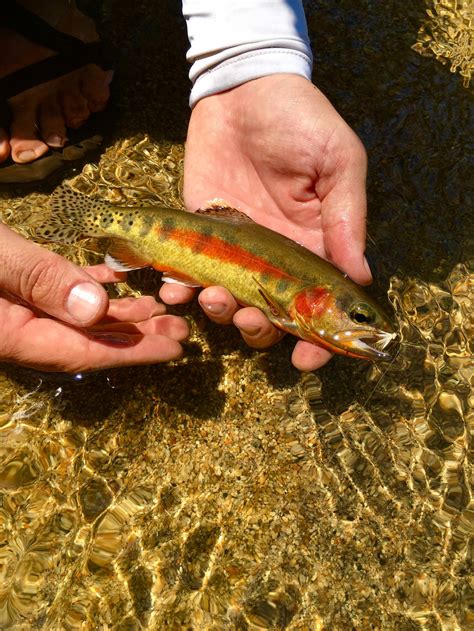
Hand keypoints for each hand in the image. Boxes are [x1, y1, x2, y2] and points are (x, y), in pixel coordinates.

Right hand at [0, 223, 187, 371]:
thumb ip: (41, 279)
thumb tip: (96, 309)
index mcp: (7, 335)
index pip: (82, 351)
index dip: (132, 352)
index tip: (174, 351)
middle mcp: (14, 330)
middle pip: (86, 339)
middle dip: (136, 335)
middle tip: (180, 329)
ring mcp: (12, 309)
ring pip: (75, 317)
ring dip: (118, 312)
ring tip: (157, 306)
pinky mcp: (10, 285)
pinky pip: (57, 293)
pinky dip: (88, 287)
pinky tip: (116, 279)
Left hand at [163, 74, 370, 370]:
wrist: (244, 90)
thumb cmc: (301, 121)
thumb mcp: (339, 163)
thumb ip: (346, 219)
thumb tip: (361, 277)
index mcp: (315, 248)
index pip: (320, 308)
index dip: (318, 341)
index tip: (307, 360)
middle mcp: (276, 260)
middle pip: (272, 319)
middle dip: (261, 331)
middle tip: (251, 317)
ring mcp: (235, 252)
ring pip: (229, 305)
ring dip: (220, 314)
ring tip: (212, 297)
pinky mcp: (199, 236)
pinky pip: (187, 275)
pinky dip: (178, 290)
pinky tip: (172, 288)